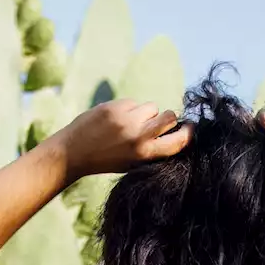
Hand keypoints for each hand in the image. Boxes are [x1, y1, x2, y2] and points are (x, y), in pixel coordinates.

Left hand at [55, 99, 191, 178]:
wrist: (73, 153)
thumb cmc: (106, 160)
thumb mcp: (133, 162)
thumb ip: (153, 149)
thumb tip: (175, 131)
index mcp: (145, 154)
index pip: (178, 140)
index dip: (188, 132)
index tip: (190, 127)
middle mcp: (138, 137)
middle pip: (169, 116)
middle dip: (167, 117)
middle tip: (158, 121)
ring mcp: (126, 120)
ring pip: (151, 106)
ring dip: (145, 112)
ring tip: (129, 123)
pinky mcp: (114, 107)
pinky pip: (133, 101)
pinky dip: (128, 108)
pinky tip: (115, 119)